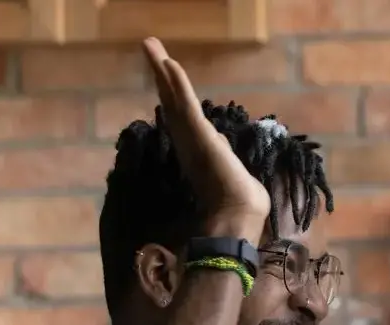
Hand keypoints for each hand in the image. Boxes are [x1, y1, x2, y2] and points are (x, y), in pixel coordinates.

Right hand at [142, 38, 270, 237]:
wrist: (237, 214)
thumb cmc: (240, 202)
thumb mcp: (233, 172)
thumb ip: (222, 158)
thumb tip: (220, 145)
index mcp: (197, 149)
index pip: (182, 115)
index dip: (172, 95)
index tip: (165, 77)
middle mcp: (189, 140)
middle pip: (172, 100)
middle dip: (161, 75)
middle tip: (149, 48)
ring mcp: (191, 136)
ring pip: (174, 96)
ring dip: (162, 70)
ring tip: (150, 45)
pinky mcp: (198, 134)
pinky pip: (186, 103)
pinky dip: (177, 83)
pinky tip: (169, 63)